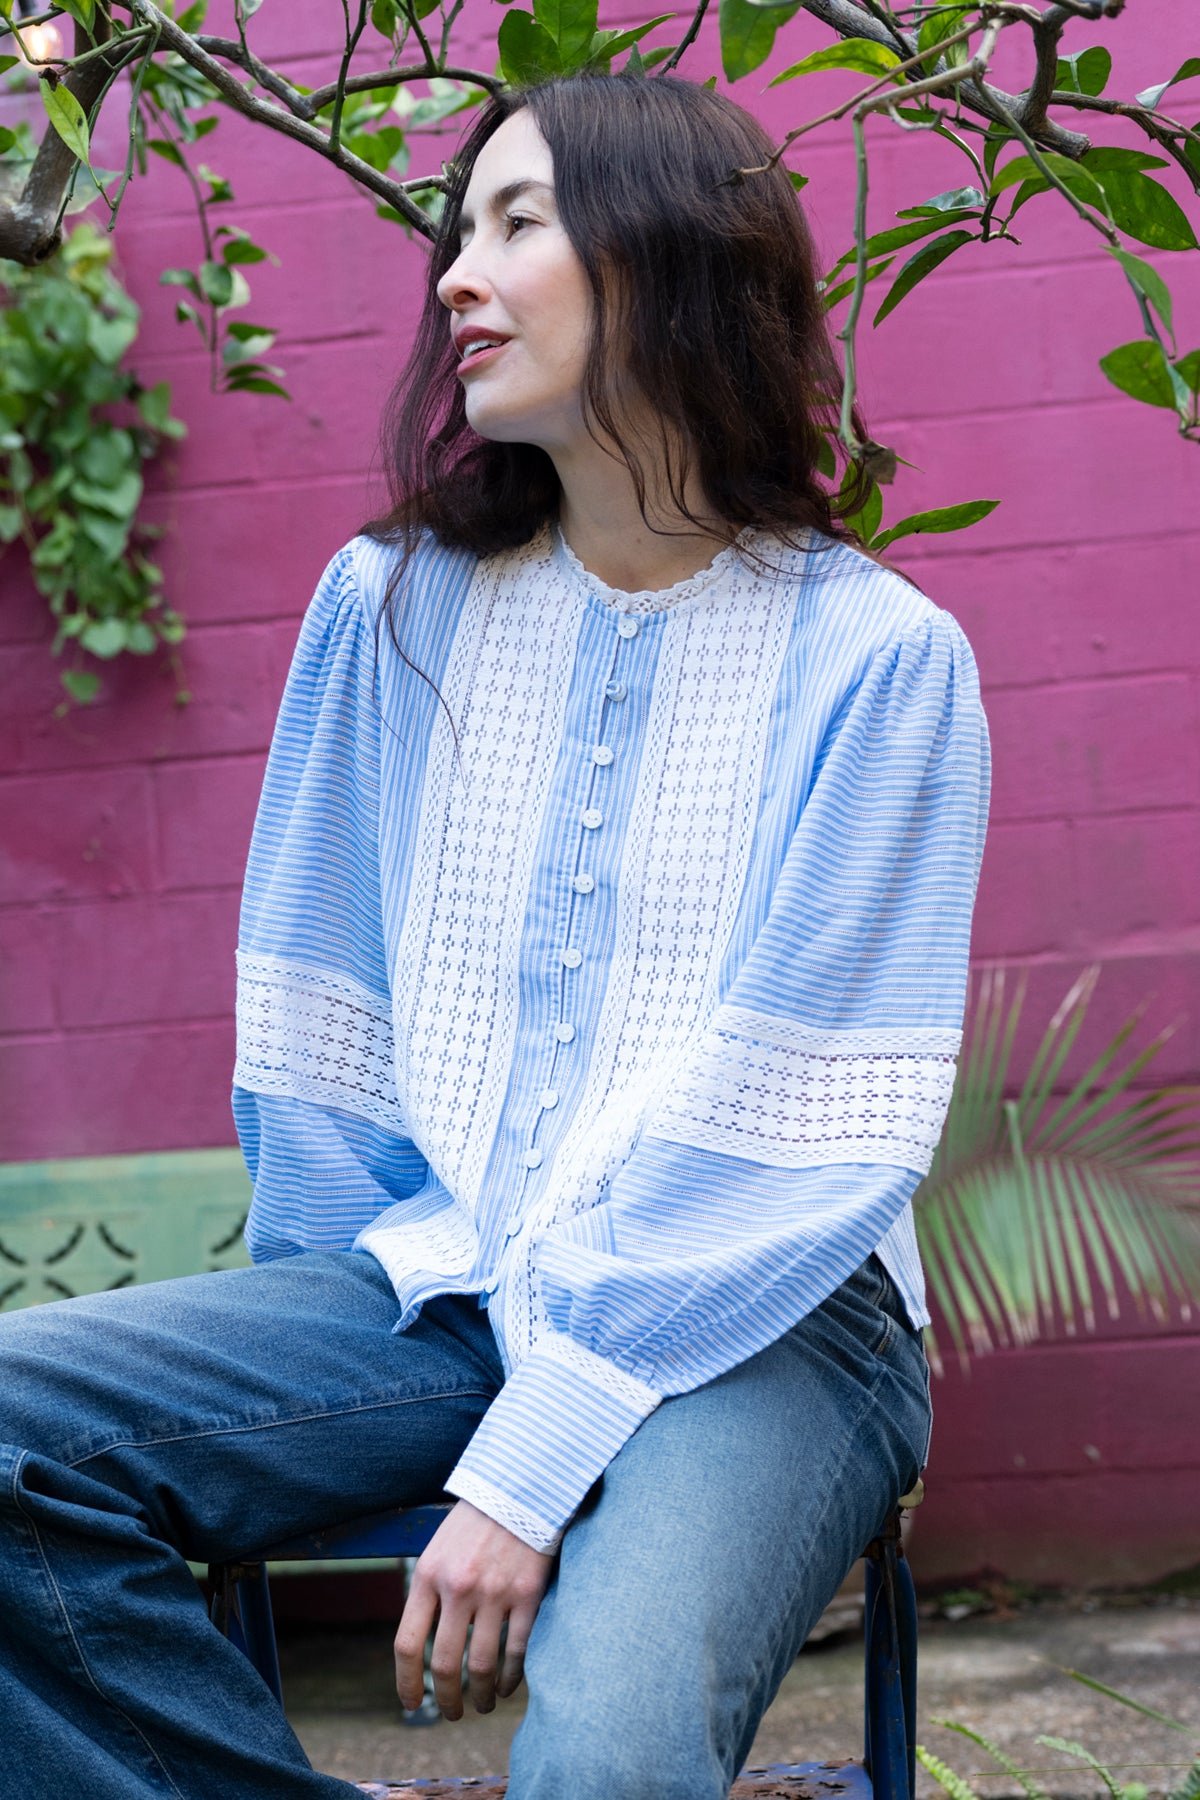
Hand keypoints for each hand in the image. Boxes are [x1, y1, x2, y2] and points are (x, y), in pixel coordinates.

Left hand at [394, 1499, 554, 1718]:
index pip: (408, 1644)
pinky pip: (517, 1651)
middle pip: (445, 1664)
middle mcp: (459, 1587)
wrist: (520, 1486)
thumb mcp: (439, 1549)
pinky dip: (511, 1678)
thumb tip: (423, 1647)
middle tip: (453, 1714)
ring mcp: (495, 1591)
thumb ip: (430, 1593)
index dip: (407, 1683)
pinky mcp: (528, 1593)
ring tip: (483, 1705)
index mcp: (428, 1575)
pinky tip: (507, 1687)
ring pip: (481, 1665)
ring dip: (480, 1695)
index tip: (412, 1705)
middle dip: (447, 1699)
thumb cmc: (476, 1521)